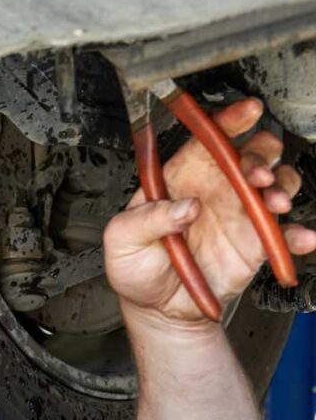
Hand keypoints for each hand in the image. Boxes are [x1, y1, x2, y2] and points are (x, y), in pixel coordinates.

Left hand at [103, 98, 315, 324]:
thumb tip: (184, 207)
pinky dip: (297, 234)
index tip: (247, 111)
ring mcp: (239, 214)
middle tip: (255, 174)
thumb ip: (146, 219)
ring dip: (282, 187)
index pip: (207, 140)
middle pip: (251, 154)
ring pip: (276, 184)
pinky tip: (300, 237)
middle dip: (261, 155)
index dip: (228, 121)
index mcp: (180, 178)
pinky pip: (284, 233)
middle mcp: (215, 189)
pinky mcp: (255, 244)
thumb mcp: (121, 240)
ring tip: (273, 203)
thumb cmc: (135, 267)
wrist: (156, 309)